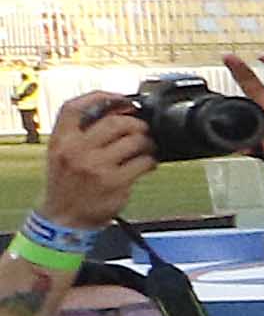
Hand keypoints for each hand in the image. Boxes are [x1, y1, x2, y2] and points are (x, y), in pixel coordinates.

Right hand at [36, 91, 156, 230]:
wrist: (63, 218)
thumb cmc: (66, 185)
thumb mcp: (61, 154)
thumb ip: (80, 133)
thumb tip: (118, 112)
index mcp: (60, 140)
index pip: (74, 108)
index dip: (100, 97)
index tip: (121, 99)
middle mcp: (76, 151)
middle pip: (115, 121)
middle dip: (136, 123)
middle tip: (142, 130)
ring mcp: (96, 166)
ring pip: (134, 140)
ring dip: (148, 142)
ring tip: (147, 148)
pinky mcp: (115, 182)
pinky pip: (144, 162)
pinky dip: (151, 161)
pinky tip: (147, 164)